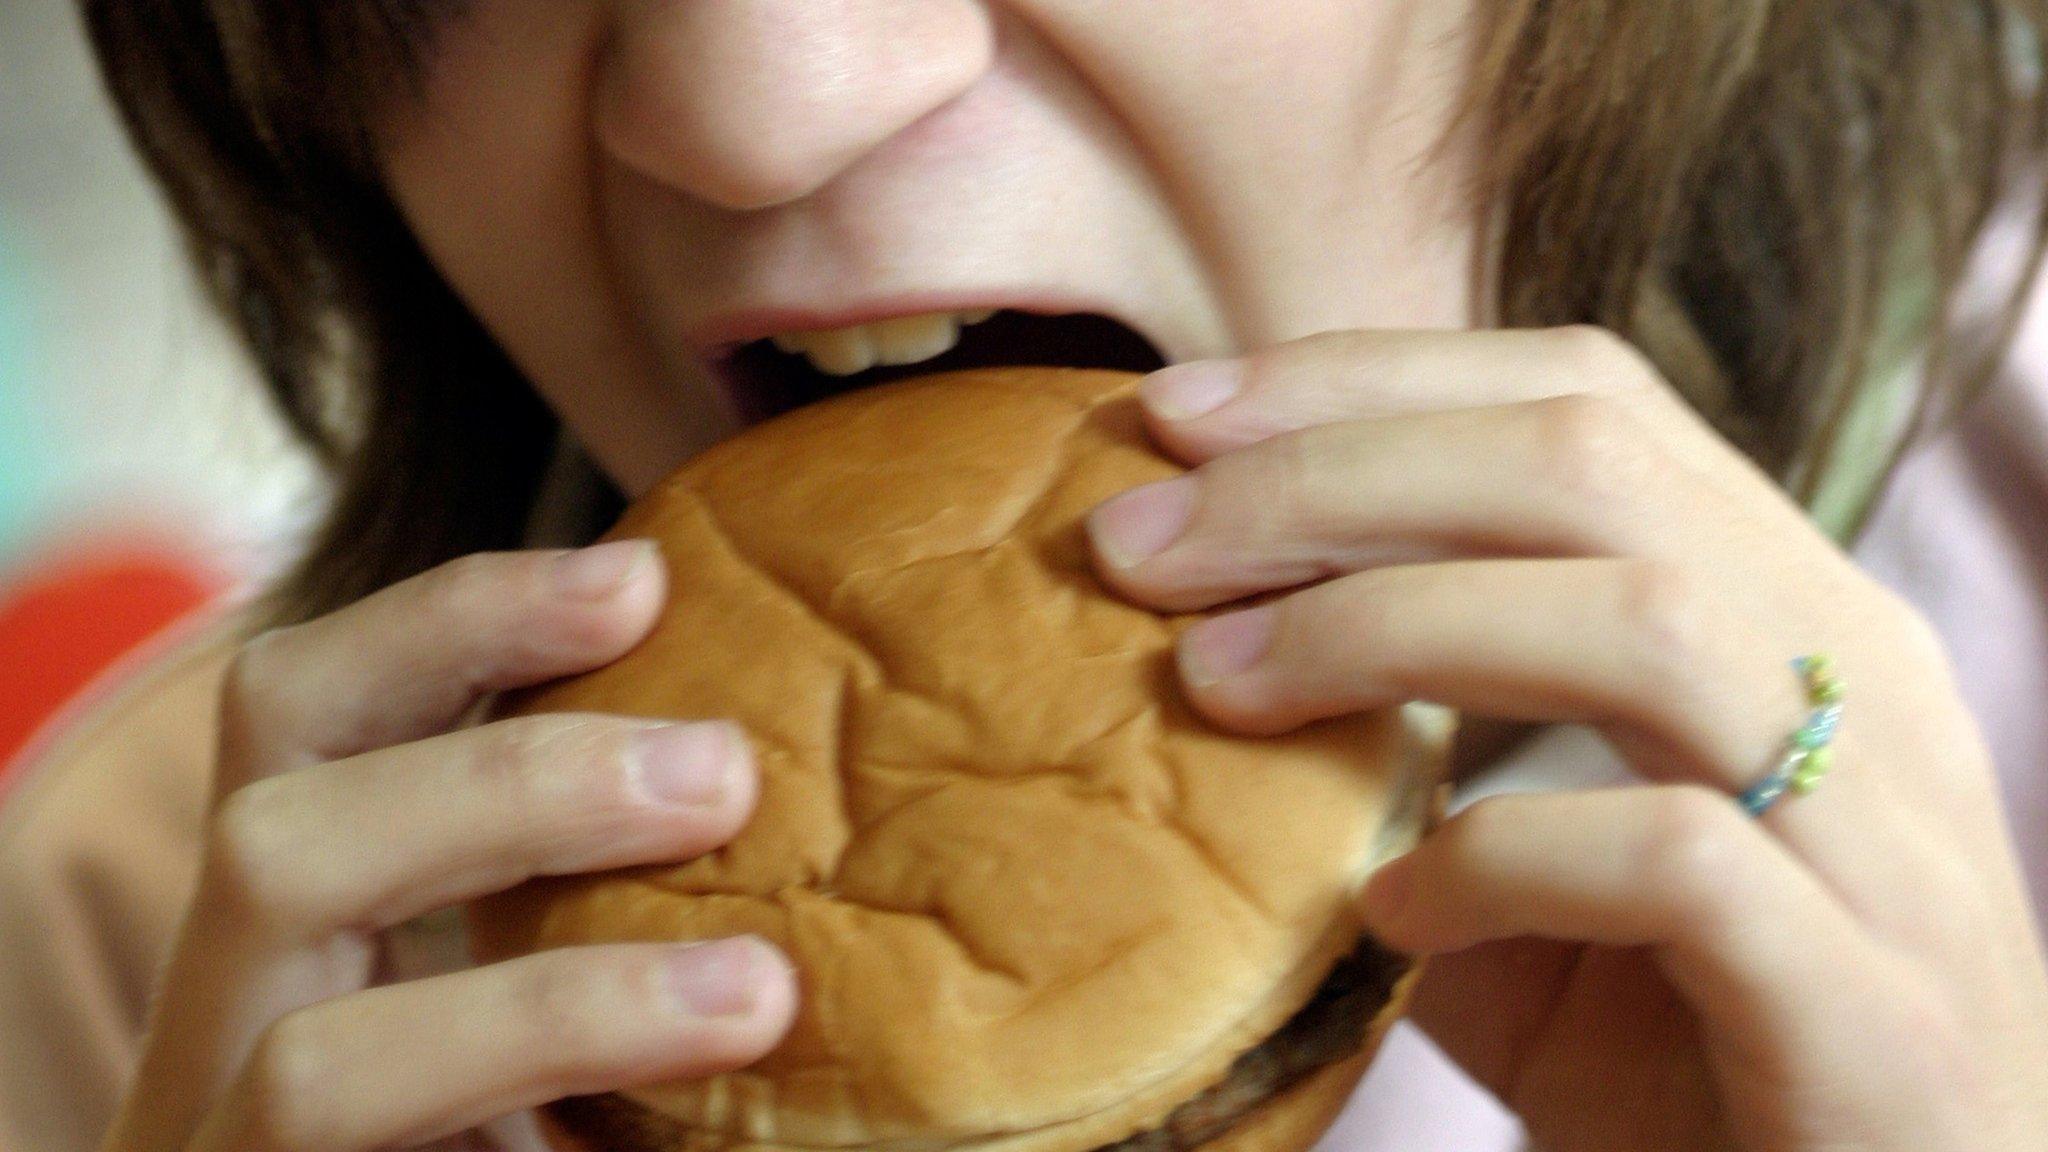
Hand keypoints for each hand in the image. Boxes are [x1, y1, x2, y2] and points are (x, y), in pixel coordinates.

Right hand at [99, 542, 796, 1151]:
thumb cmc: (493, 1113)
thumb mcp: (534, 1009)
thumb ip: (595, 897)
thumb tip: (781, 759)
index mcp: (287, 933)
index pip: (304, 722)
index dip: (454, 626)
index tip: (639, 578)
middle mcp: (220, 1043)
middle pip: (270, 846)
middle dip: (507, 790)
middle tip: (726, 772)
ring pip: (314, 1070)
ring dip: (551, 1010)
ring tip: (754, 995)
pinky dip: (553, 1105)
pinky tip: (693, 1114)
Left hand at [1085, 328, 2047, 1149]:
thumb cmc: (1679, 1050)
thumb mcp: (1530, 871)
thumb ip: (1417, 748)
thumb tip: (1200, 637)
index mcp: (1789, 611)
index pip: (1584, 399)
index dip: (1365, 382)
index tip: (1176, 420)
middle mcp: (1865, 687)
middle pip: (1591, 464)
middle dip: (1329, 477)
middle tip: (1140, 544)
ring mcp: (1889, 843)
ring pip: (1643, 620)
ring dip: (1386, 625)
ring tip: (1213, 688)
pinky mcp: (1879, 1010)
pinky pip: (1678, 858)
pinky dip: (1499, 858)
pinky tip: (1386, 913)